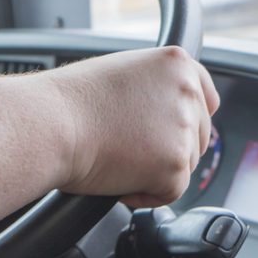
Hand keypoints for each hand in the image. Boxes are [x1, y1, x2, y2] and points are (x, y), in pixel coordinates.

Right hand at [49, 46, 218, 207]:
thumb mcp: (122, 74)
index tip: (170, 133)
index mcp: (176, 62)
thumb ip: (154, 88)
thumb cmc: (69, 102)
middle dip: (169, 148)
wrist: (50, 124)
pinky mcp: (174, 164)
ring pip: (185, 164)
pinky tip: (118, 180)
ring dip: (156, 170)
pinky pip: (170, 192)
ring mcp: (184, 128)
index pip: (207, 98)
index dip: (189, 120)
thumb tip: (164, 114)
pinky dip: (146, 194)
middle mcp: (187, 91)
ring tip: (118, 160)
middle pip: (197, 135)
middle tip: (130, 149)